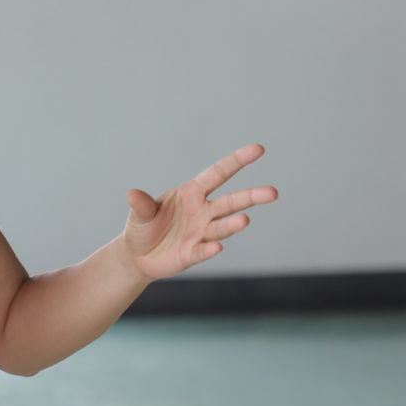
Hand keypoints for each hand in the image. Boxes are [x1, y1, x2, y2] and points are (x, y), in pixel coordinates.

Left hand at [122, 144, 277, 280]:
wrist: (138, 255)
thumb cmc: (143, 226)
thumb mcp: (139, 214)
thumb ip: (141, 205)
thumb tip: (132, 194)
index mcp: (191, 193)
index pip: (218, 173)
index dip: (238, 161)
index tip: (258, 149)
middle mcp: (202, 211)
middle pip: (231, 202)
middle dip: (252, 197)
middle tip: (273, 193)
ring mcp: (200, 233)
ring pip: (221, 226)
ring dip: (232, 224)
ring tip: (244, 220)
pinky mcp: (193, 253)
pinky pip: (203, 250)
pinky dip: (209, 249)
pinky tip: (217, 247)